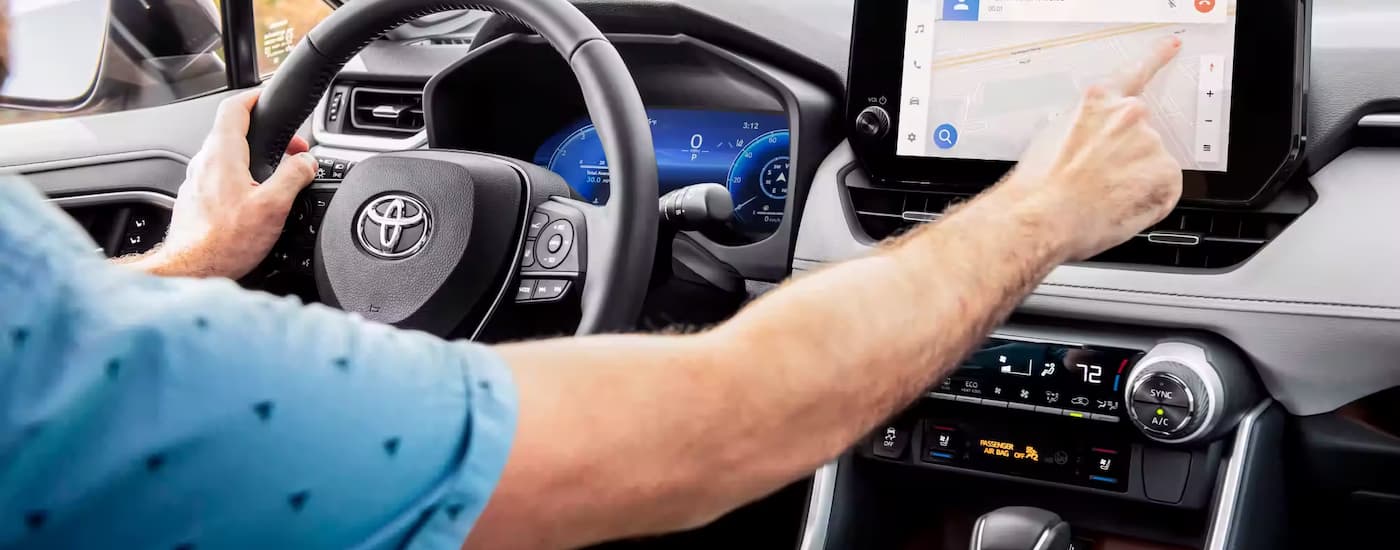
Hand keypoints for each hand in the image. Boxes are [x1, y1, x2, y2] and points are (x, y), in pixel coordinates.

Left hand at [121, 90, 317, 277]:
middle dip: (265, 134)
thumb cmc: (225, 242)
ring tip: (277, 174)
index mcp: (222, 155)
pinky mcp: (196, 199)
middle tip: (292, 149)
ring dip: (254, 157)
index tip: (269, 98)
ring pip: (227, 155)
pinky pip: (221, 176)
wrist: (193, 270)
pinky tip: (257, 197)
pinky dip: (242, 176)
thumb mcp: (274, 207)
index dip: (254, 97)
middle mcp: (204, 163)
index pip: (234, 108)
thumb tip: (307, 162)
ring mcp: (197, 181)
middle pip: (233, 132)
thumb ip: (294, 176)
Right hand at [997, 36, 1184, 260]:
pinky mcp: (1165, 172)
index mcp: (1098, 101)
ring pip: (1151, 164)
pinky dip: (1147, 201)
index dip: (1157, 57)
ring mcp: (1150, 142)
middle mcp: (1129, 114)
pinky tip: (1118, 207)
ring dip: (1133, 181)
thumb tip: (1093, 142)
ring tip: (1101, 198)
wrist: (1041, 216)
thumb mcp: (1051, 138)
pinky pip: (1163, 190)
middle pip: (1139, 135)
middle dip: (1124, 157)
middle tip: (1097, 181)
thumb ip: (1083, 128)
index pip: (1135, 73)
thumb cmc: (1038, 185)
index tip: (1172, 45)